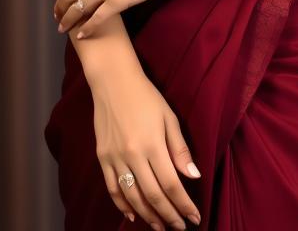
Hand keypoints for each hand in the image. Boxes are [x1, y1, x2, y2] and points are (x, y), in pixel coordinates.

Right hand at [88, 64, 201, 227]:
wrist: (113, 81)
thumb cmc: (146, 97)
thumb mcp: (169, 117)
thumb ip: (180, 149)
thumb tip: (194, 176)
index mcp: (152, 144)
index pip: (171, 184)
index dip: (184, 205)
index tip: (195, 218)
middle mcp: (132, 155)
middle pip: (153, 196)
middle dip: (169, 216)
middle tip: (180, 228)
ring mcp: (115, 158)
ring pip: (132, 197)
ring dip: (148, 216)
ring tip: (160, 226)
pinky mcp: (102, 157)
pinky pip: (112, 188)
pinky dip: (122, 205)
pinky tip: (132, 214)